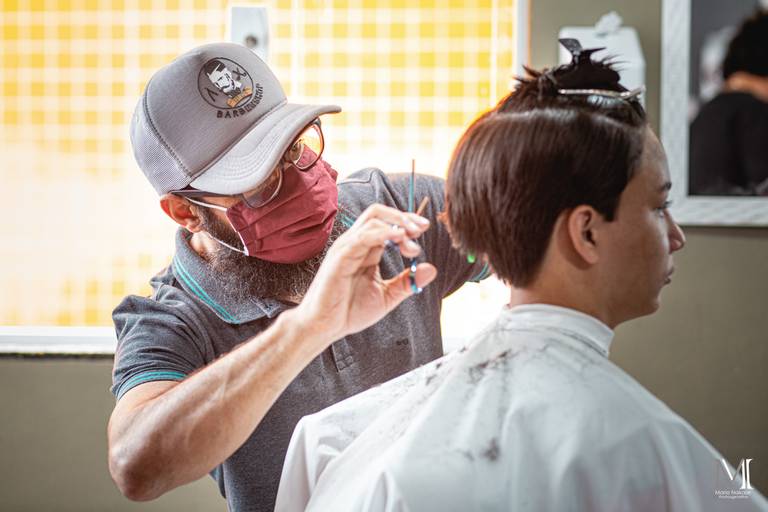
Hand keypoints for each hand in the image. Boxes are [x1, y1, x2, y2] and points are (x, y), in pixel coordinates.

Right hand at [293, 204, 437, 345]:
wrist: (324, 327)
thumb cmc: (349, 311)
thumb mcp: (387, 296)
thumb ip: (407, 282)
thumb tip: (431, 269)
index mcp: (366, 250)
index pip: (386, 223)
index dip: (406, 222)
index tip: (424, 229)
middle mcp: (355, 244)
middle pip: (378, 213)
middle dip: (403, 216)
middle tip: (422, 227)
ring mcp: (347, 248)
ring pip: (372, 219)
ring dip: (398, 224)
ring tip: (413, 238)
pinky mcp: (341, 256)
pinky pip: (363, 236)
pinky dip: (384, 232)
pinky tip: (399, 238)